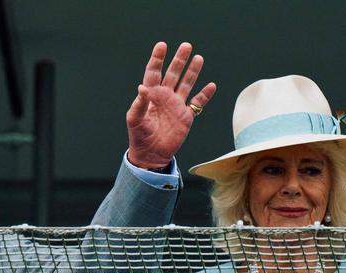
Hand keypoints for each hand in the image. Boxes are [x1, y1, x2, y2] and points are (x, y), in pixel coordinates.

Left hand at [126, 42, 216, 168]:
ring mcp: (176, 105)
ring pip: (186, 84)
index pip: (154, 72)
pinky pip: (197, 103)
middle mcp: (164, 97)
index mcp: (150, 95)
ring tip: (198, 58)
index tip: (162, 46)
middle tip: (186, 46)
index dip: (157, 59)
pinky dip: (205, 95)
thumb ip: (138, 104)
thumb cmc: (139, 136)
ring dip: (192, 72)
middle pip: (173, 74)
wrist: (150, 154)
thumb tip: (142, 87)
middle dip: (179, 60)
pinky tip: (211, 85)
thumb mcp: (134, 120)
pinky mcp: (186, 116)